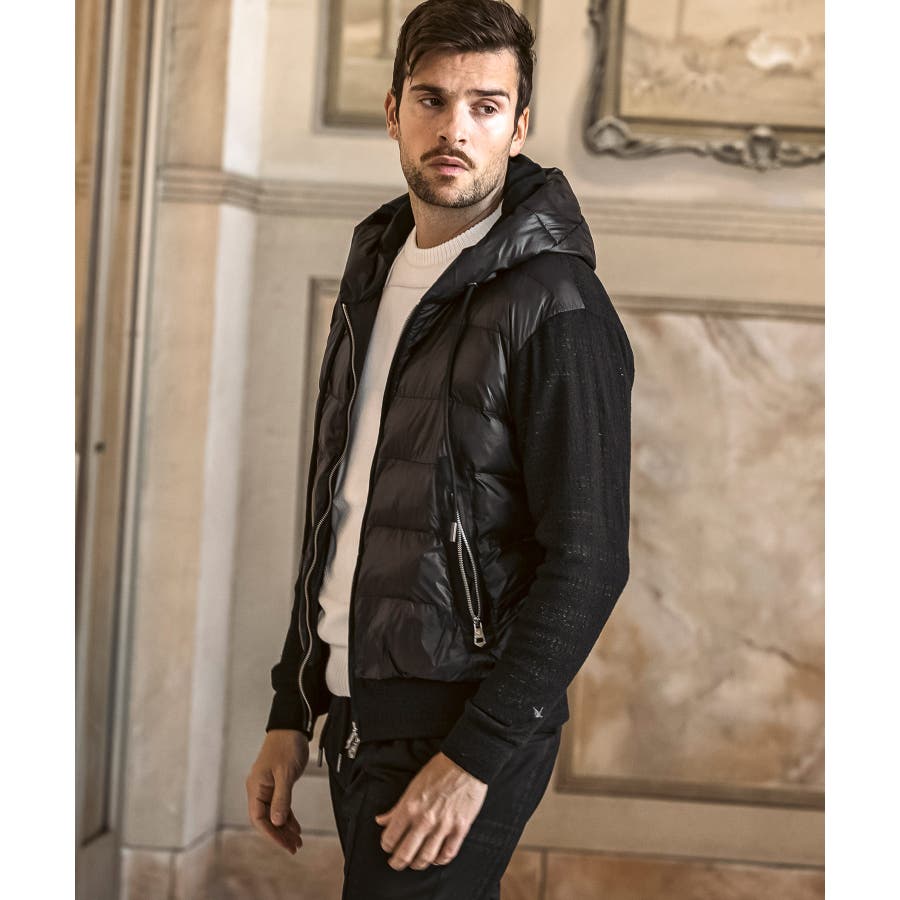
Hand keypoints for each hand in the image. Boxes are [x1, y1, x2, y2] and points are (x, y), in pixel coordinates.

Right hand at [245, 729, 307, 853]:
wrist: (292, 727)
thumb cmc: (287, 747)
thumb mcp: (285, 774)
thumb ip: (281, 798)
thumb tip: (276, 822)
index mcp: (255, 787)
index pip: (259, 818)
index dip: (271, 833)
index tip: (285, 844)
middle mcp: (258, 789)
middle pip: (266, 819)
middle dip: (279, 834)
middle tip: (295, 847)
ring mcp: (267, 787)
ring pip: (274, 814)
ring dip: (285, 828)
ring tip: (298, 842)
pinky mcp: (277, 784)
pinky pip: (280, 806)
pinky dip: (288, 817)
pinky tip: (296, 828)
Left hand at [373, 751, 486, 869]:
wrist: (465, 763)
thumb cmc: (439, 770)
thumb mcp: (412, 786)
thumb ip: (396, 807)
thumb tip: (381, 820)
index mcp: (410, 807)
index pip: (390, 838)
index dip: (386, 846)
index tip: (388, 847)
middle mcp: (425, 819)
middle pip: (406, 853)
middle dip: (398, 862)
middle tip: (396, 864)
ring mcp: (443, 825)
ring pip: (426, 857)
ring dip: (418, 864)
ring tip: (415, 863)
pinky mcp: (460, 828)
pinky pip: (448, 853)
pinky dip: (440, 860)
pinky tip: (437, 859)